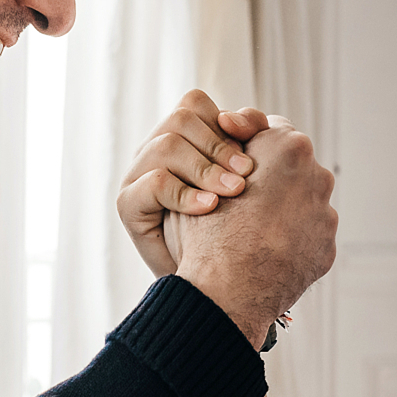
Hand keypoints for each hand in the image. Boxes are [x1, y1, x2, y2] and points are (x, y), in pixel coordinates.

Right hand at [117, 91, 269, 277]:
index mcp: (182, 140)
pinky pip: (155, 182)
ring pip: (167, 144)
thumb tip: (267, 122)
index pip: (197, 105)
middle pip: (182, 118)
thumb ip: (254, 151)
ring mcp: (137, 175)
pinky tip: (209, 209)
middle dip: (219, 147)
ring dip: (204, 169)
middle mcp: (154, 151)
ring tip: (232, 195)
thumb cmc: (234, 238)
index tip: (252, 155)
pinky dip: (185, 194)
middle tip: (246, 178)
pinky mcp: (128, 204)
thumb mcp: (249, 188)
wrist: (211, 292)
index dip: (227, 121)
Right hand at [173, 119, 336, 347]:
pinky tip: (266, 253)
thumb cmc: (208, 232)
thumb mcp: (203, 176)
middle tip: (243, 201)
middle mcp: (316, 174)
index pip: (272, 130)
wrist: (227, 292)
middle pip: (293, 166)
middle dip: (273, 178)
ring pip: (304, 202)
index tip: (234, 167)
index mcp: (288, 146)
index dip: (249, 148)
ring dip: (284, 211)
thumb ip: (224, 151)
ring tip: (252, 232)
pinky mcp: (328, 247)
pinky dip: (292, 241)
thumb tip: (227, 146)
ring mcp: (325, 213)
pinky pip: (308, 236)